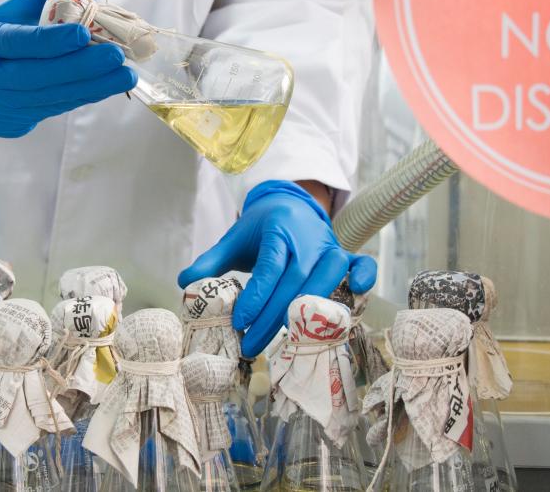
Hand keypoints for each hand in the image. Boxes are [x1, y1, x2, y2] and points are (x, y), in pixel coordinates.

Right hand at [0, 0, 136, 137]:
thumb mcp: (14, 6)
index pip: (15, 42)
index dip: (49, 40)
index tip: (83, 33)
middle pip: (35, 77)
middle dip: (81, 68)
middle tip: (117, 58)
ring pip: (48, 99)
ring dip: (91, 87)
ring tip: (123, 76)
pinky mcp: (8, 126)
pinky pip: (51, 110)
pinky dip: (80, 97)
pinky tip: (105, 87)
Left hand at [177, 180, 377, 356]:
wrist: (291, 203)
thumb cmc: (261, 228)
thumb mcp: (234, 239)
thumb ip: (211, 261)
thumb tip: (185, 284)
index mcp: (277, 231)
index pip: (268, 267)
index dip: (256, 296)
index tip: (240, 323)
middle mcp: (307, 239)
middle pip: (294, 281)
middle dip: (273, 316)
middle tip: (251, 345)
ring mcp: (329, 246)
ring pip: (327, 277)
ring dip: (309, 310)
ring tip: (286, 339)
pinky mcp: (345, 254)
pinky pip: (362, 264)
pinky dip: (365, 278)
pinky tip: (357, 298)